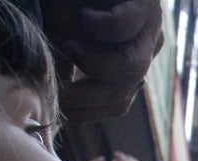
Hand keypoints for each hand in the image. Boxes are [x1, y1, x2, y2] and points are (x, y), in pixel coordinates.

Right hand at [40, 0, 164, 121]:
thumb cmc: (65, 1)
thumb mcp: (58, 40)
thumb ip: (61, 72)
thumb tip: (49, 112)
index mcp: (126, 64)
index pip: (115, 104)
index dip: (85, 111)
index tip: (55, 106)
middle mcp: (142, 49)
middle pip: (123, 93)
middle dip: (84, 94)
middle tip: (56, 81)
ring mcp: (148, 26)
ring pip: (131, 69)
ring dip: (92, 63)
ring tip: (67, 45)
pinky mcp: (145, 2)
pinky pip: (126, 28)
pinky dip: (100, 27)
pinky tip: (84, 16)